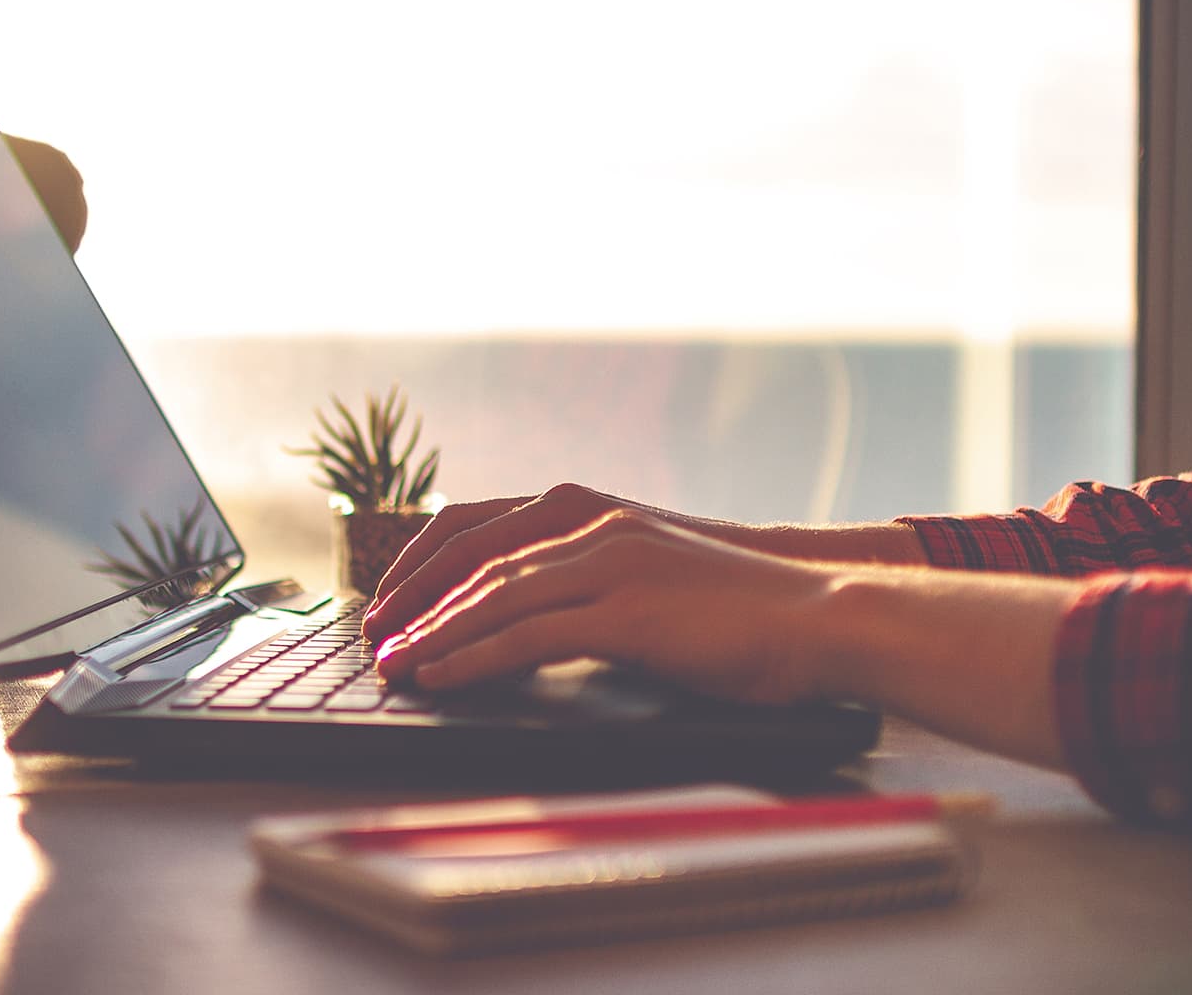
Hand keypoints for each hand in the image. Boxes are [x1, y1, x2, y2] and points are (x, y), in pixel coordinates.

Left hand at [369, 501, 855, 704]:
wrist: (818, 615)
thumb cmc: (741, 610)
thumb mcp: (653, 578)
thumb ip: (594, 584)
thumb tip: (538, 621)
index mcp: (595, 514)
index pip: (481, 526)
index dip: (425, 562)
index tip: (390, 600)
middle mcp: (593, 527)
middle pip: (473, 556)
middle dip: (413, 598)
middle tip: (373, 637)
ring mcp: (609, 565)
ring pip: (492, 596)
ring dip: (431, 634)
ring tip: (391, 666)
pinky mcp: (626, 612)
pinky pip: (527, 634)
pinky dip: (473, 657)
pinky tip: (441, 678)